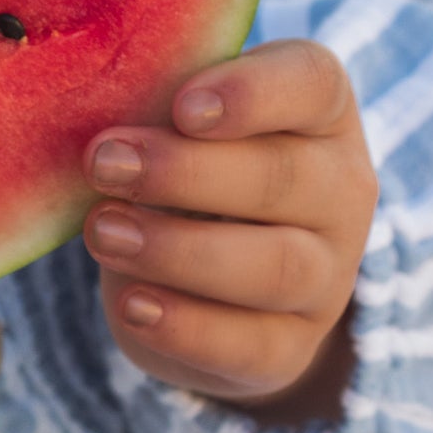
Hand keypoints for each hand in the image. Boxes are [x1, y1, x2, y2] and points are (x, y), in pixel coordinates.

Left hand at [81, 40, 377, 412]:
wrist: (216, 291)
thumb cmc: (189, 179)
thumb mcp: (176, 133)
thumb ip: (153, 112)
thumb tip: (91, 108)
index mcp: (319, 115)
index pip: (312, 84)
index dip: (251, 92)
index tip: (182, 107)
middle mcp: (340, 192)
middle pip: (282, 177)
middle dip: (184, 173)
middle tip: (104, 163)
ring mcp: (326, 276)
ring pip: (274, 266)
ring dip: (178, 250)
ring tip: (104, 233)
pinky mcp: (291, 348)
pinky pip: (250, 345)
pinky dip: (187, 328)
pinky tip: (133, 304)